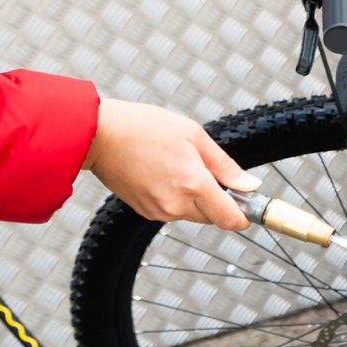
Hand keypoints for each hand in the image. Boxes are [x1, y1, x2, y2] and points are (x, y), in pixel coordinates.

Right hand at [83, 100, 257, 231]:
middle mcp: (176, 204)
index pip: (231, 219)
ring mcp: (158, 211)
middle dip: (218, 199)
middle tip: (205, 170)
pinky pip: (173, 210)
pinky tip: (162, 173)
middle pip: (213, 216)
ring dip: (195, 197)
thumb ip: (225, 165)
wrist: (96, 134)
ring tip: (177, 166)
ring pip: (193, 214)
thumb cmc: (140, 127)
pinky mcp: (145, 212)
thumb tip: (250, 185)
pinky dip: (176, 197)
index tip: (248, 204)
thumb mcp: (193, 135)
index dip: (244, 214)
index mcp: (193, 185)